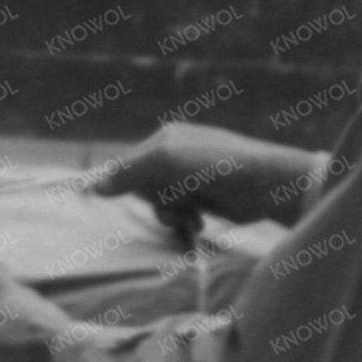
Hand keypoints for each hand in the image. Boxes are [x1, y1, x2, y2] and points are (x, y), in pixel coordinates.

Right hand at [85, 124, 322, 236]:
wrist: (266, 185)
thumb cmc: (216, 165)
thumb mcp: (166, 161)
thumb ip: (129, 171)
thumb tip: (95, 186)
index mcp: (166, 139)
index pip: (128, 164)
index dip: (123, 184)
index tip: (117, 198)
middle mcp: (177, 155)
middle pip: (142, 186)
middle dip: (155, 201)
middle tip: (173, 205)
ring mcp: (191, 178)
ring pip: (160, 203)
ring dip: (170, 214)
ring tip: (189, 218)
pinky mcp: (205, 198)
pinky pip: (178, 213)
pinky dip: (184, 220)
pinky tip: (198, 222)